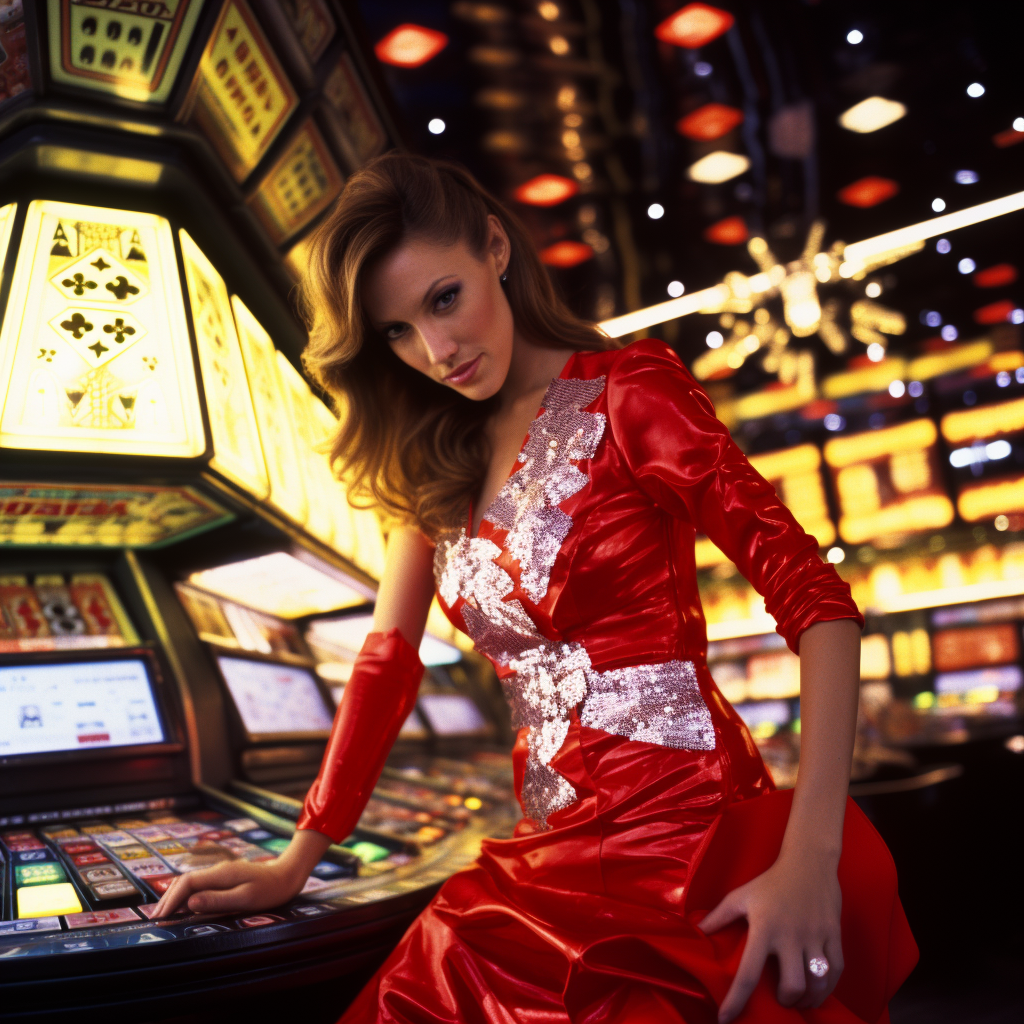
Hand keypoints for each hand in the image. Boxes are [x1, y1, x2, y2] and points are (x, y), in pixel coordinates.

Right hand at [151, 856, 304, 919]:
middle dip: (169, 899)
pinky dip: (187, 895)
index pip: (188, 883)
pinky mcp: (226, 878)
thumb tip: (189, 903)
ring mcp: (221, 873)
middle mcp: (218, 870)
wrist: (288, 875)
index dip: (171, 899)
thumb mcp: (246, 898)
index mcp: (221, 874)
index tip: (160, 918)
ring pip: (192, 882)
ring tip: (163, 914)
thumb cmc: (270, 890)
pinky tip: (183, 906)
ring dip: (176, 897)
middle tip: (155, 920)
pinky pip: (200, 885)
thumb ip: (218, 900)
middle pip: (186, 881)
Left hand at [698, 851, 843, 1022]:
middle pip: (792, 985)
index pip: (747, 973)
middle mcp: (790, 935)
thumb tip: (696, 932)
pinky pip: (836, 971)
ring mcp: (815, 935)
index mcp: (763, 927)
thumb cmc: (770, 882)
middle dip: (785, 1000)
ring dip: (808, 998)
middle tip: (779, 998)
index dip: (735, 1001)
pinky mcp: (834, 934)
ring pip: (817, 982)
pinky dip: (828, 987)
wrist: (807, 862)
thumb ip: (719, 917)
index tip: (725, 1019)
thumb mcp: (740, 896)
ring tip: (800, 998)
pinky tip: (819, 989)